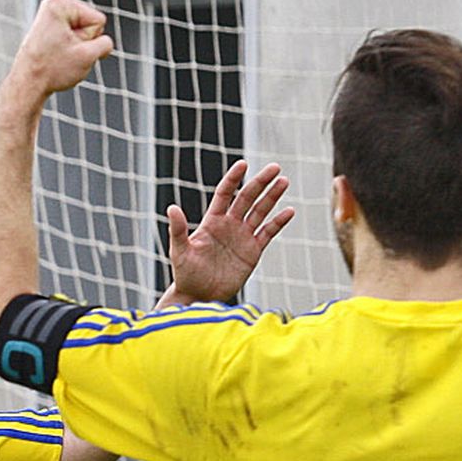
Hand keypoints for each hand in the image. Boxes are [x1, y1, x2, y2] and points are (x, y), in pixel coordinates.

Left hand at [7, 0, 114, 100]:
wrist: (27, 84)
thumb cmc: (52, 70)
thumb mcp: (89, 56)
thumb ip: (106, 44)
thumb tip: (104, 42)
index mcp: (61, 2)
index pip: (98, 21)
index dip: (88, 40)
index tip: (67, 49)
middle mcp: (55, 2)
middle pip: (91, 25)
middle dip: (82, 43)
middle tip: (63, 54)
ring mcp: (52, 14)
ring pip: (83, 33)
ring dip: (76, 48)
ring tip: (58, 55)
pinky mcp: (50, 26)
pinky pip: (73, 37)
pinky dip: (69, 49)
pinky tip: (55, 55)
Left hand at [164, 160, 295, 303]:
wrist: (199, 296)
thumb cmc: (185, 274)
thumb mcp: (179, 251)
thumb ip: (177, 230)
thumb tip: (172, 208)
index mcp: (212, 221)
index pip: (225, 193)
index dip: (234, 178)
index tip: (243, 164)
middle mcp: (229, 225)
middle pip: (247, 198)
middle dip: (260, 182)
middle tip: (275, 168)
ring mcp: (242, 237)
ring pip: (260, 211)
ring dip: (272, 197)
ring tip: (284, 181)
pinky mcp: (252, 251)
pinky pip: (268, 233)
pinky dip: (278, 222)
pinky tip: (289, 211)